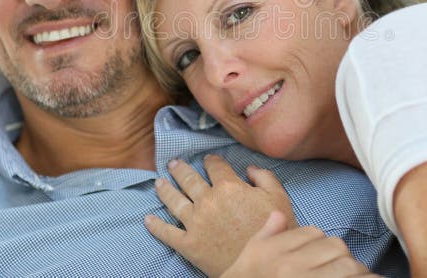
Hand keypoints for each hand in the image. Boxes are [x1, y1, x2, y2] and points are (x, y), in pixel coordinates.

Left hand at [144, 154, 297, 276]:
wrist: (263, 267)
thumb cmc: (273, 232)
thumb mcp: (278, 198)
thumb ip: (264, 177)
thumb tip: (249, 169)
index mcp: (229, 187)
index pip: (215, 166)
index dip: (211, 160)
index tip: (208, 160)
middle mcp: (207, 201)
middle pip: (188, 179)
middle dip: (180, 169)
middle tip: (172, 164)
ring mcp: (195, 223)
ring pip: (174, 200)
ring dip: (165, 190)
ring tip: (158, 183)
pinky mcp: (188, 245)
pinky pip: (167, 233)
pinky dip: (155, 226)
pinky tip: (148, 219)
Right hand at [222, 211, 377, 277]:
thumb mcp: (249, 260)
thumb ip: (265, 236)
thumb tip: (278, 215)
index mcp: (275, 254)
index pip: (312, 233)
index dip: (321, 244)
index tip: (321, 257)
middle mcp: (291, 268)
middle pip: (334, 246)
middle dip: (341, 257)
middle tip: (340, 269)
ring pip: (347, 265)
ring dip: (355, 273)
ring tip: (352, 277)